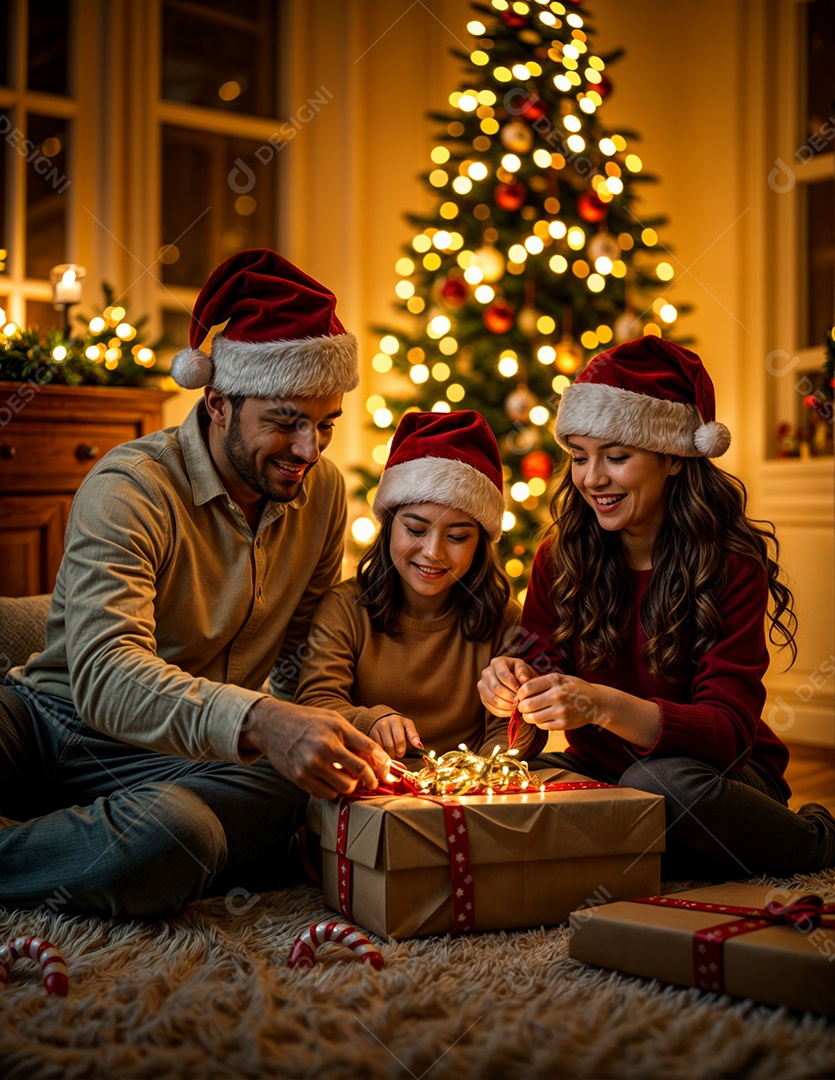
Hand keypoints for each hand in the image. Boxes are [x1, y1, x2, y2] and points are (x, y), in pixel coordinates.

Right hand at [241, 698, 391, 799]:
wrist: (272, 725)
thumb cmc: (307, 720)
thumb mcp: (332, 719)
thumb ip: (352, 736)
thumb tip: (374, 756)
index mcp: (336, 729)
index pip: (369, 748)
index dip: (383, 762)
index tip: (387, 769)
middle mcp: (325, 747)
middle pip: (360, 772)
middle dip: (370, 779)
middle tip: (371, 781)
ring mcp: (312, 764)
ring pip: (344, 788)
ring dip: (350, 786)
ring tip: (348, 780)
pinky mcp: (300, 778)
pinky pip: (326, 794)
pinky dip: (332, 791)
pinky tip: (330, 782)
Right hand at [369, 714, 423, 759]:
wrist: (379, 719)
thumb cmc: (396, 726)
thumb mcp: (406, 726)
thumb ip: (413, 735)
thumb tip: (420, 746)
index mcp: (397, 721)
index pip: (400, 739)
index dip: (402, 749)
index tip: (402, 753)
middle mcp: (385, 723)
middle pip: (392, 746)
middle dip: (396, 753)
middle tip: (398, 753)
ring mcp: (376, 730)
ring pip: (384, 749)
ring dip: (389, 754)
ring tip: (391, 751)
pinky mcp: (369, 736)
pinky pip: (376, 750)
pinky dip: (381, 754)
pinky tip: (383, 751)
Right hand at [477, 655, 535, 716]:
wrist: (513, 681)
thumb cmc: (519, 673)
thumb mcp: (523, 668)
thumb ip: (523, 672)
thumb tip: (524, 680)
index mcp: (497, 662)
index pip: (502, 675)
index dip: (513, 685)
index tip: (522, 692)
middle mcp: (486, 672)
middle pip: (496, 688)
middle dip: (510, 697)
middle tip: (520, 702)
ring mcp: (482, 686)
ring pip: (493, 699)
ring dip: (507, 705)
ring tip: (517, 706)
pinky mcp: (483, 698)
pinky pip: (492, 708)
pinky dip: (503, 712)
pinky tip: (512, 711)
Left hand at [516, 673, 601, 730]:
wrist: (596, 702)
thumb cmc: (573, 688)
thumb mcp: (559, 678)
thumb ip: (541, 682)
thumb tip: (520, 690)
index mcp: (555, 681)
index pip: (526, 688)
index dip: (519, 694)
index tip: (521, 696)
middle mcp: (558, 695)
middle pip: (527, 705)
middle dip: (521, 707)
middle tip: (523, 707)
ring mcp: (561, 711)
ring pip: (532, 718)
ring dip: (528, 717)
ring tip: (530, 714)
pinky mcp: (564, 724)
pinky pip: (542, 726)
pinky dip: (538, 723)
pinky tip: (542, 718)